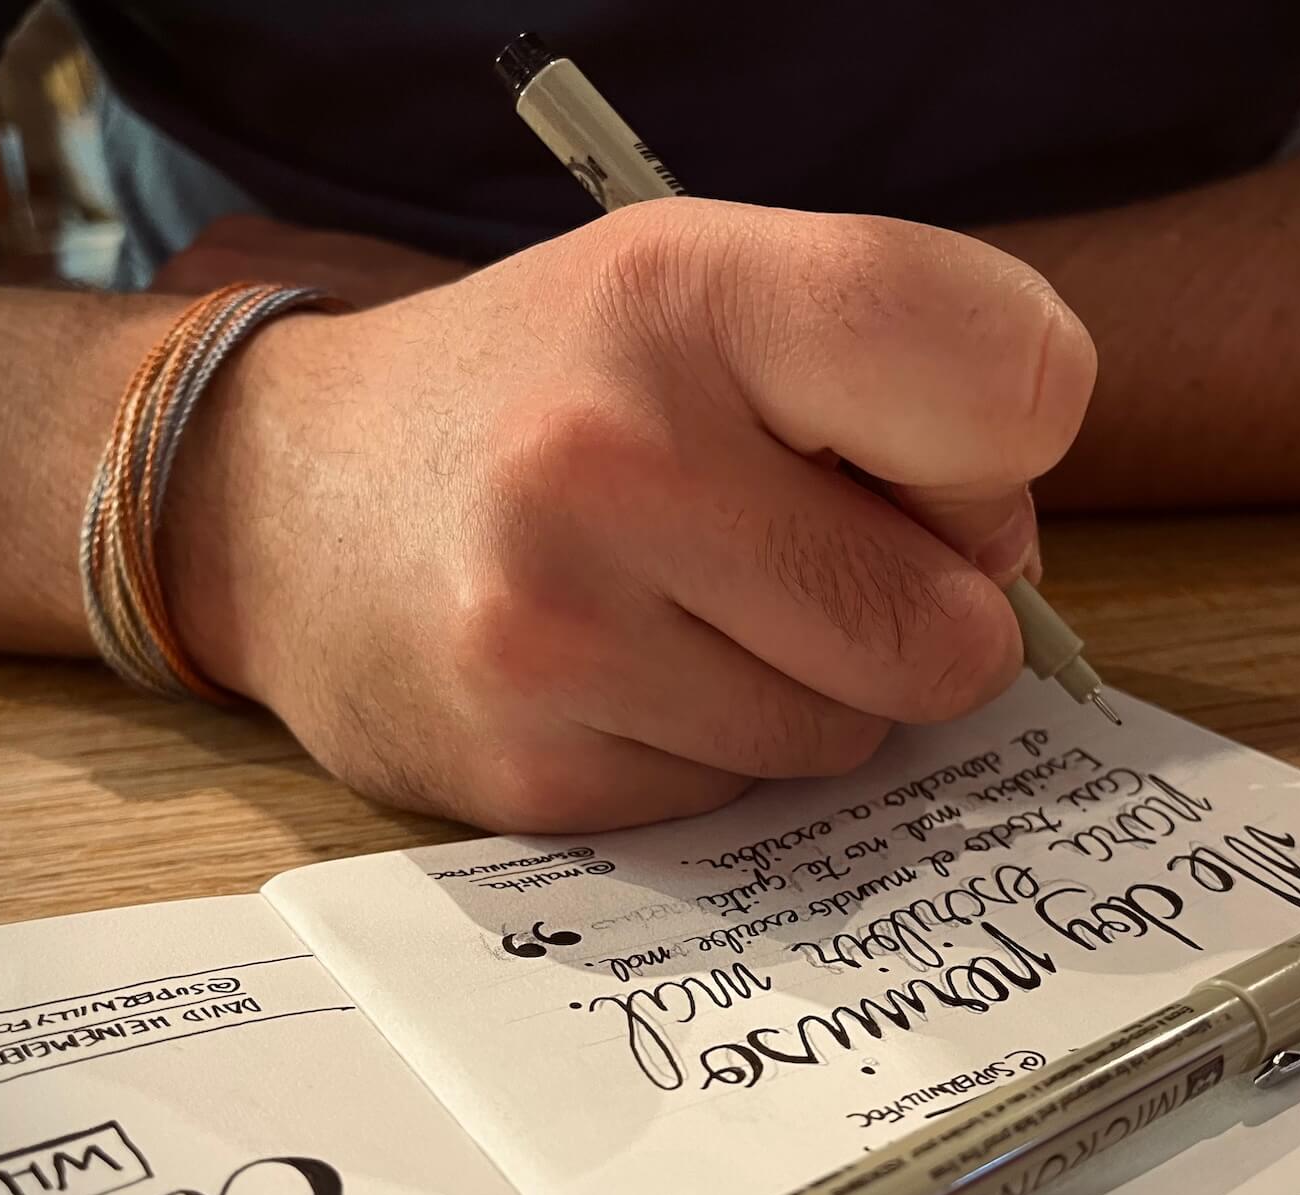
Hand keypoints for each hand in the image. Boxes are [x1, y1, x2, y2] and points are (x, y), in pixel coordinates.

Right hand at [163, 199, 1094, 830]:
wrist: (287, 498)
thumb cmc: (547, 387)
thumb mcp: (707, 289)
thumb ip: (897, 373)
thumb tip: (1003, 570)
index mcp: (691, 292)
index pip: (1011, 385)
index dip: (1003, 445)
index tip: (922, 451)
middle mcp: (614, 457)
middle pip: (952, 629)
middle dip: (916, 606)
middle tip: (803, 545)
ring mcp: (559, 632)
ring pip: (853, 735)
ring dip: (811, 686)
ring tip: (687, 599)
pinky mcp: (531, 770)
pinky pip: (744, 799)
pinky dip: (715, 747)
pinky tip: (623, 671)